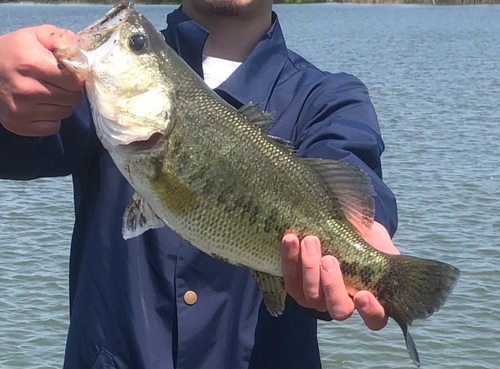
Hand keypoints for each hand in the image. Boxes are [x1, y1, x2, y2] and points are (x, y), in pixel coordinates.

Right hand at [0, 25, 83, 136]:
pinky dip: (52, 118)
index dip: (76, 77)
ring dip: (62, 104)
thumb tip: (80, 52)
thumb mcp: (35, 36)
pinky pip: (54, 127)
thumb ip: (60, 38)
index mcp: (31, 64)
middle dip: (71, 91)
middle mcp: (26, 89)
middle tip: (59, 84)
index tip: (69, 74)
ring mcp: (21, 110)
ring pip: (65, 113)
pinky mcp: (19, 125)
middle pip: (73, 98)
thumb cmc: (15, 53)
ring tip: (48, 93)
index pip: (74, 81)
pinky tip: (41, 106)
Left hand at [281, 221, 399, 329]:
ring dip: (309, 268)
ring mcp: (319, 300)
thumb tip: (368, 233)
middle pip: (338, 309)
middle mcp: (343, 305)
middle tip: (329, 259)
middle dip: (332, 285)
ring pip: (311, 296)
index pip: (375, 318)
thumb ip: (377, 243)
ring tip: (310, 241)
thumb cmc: (364, 238)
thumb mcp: (376, 239)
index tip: (362, 294)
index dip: (370, 310)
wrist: (336, 232)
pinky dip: (289, 259)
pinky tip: (291, 239)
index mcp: (370, 298)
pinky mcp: (297, 289)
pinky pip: (291, 281)